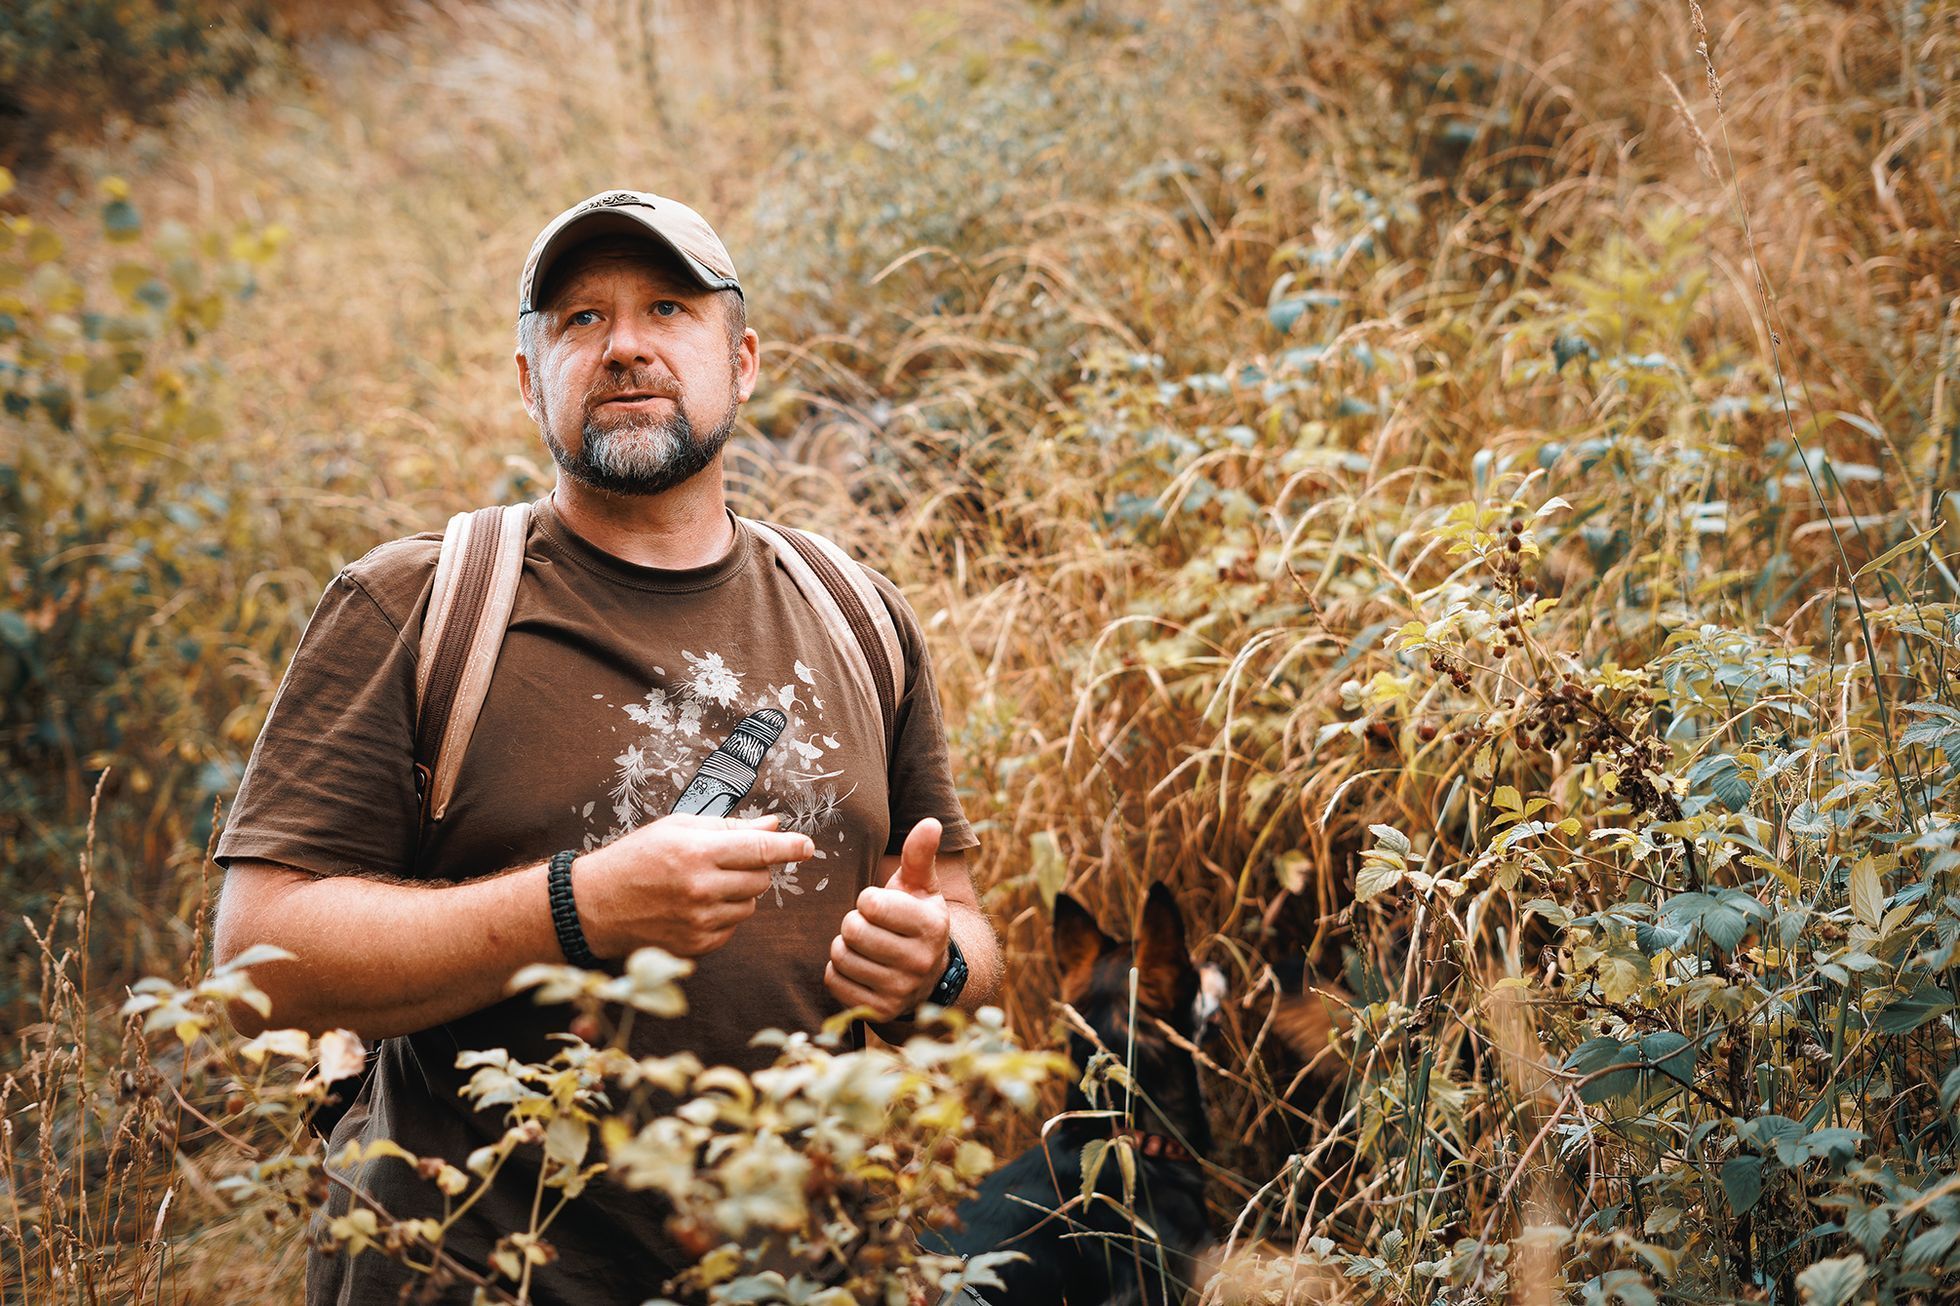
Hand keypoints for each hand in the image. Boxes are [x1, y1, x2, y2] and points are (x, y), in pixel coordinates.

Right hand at [573, 813, 812, 958]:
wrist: (595, 905)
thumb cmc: (637, 858)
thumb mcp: (678, 828)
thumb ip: (729, 828)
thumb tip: (774, 826)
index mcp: (696, 853)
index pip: (760, 850)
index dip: (790, 847)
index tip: (808, 846)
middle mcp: (700, 889)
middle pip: (760, 879)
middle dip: (753, 867)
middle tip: (724, 861)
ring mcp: (698, 922)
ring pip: (749, 905)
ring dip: (739, 893)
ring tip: (704, 884)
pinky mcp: (695, 946)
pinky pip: (732, 928)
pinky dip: (724, 916)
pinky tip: (696, 906)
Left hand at [824, 818, 949, 1020]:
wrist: (927, 973)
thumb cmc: (915, 917)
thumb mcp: (921, 886)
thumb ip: (920, 854)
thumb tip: (930, 822)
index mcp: (932, 926)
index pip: (871, 904)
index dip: (867, 900)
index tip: (879, 905)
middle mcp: (921, 962)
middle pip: (853, 931)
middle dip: (852, 922)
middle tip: (866, 925)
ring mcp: (901, 991)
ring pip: (841, 957)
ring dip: (844, 946)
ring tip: (863, 945)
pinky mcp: (880, 1012)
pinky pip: (834, 982)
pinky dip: (838, 971)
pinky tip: (858, 966)